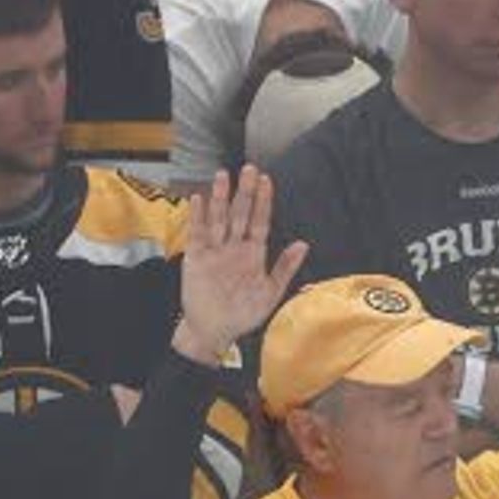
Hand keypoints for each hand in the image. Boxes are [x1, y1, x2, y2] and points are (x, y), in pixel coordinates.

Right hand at [174, 166, 307, 361]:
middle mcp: (233, 247)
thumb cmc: (243, 312)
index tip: (268, 181)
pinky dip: (198, 216)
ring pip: (218, 219)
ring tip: (223, 176)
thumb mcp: (271, 292)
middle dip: (245, 192)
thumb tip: (303, 244)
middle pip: (240, 214)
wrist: (215, 330)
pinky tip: (200, 198)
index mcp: (253, 254)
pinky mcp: (196, 257)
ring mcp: (214, 250)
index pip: (259, 222)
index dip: (263, 202)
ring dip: (221, 198)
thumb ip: (285, 268)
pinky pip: (197, 233)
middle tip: (249, 169)